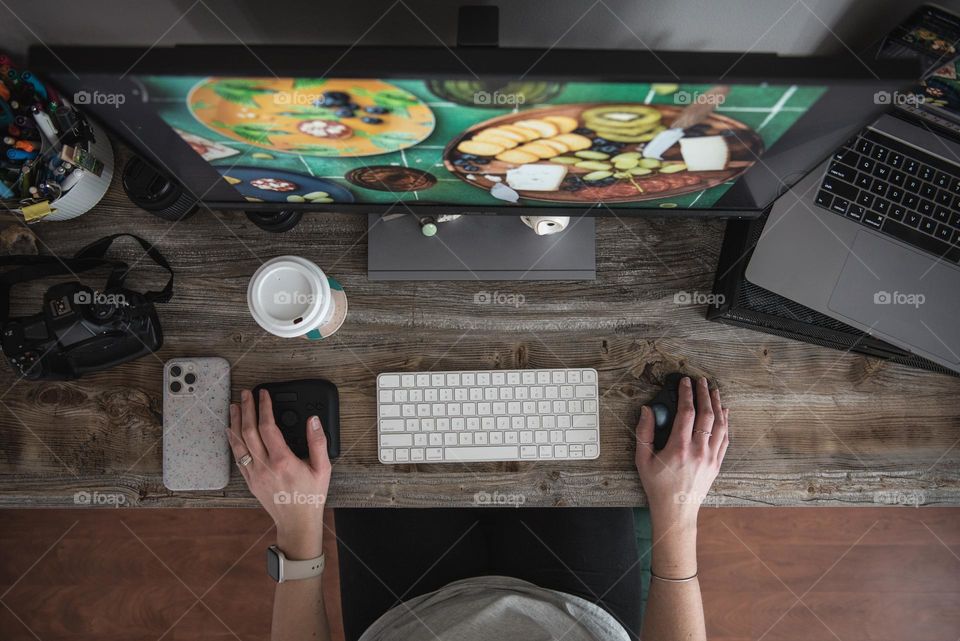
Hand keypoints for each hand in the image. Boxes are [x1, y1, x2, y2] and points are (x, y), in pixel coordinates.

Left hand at [227, 389, 331, 558]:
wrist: (297, 522)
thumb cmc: (311, 496)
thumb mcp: (323, 468)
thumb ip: (318, 442)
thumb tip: (313, 420)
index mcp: (282, 460)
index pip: (268, 426)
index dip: (264, 407)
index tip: (264, 394)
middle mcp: (264, 466)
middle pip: (249, 431)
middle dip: (246, 409)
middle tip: (246, 394)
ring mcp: (254, 474)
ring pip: (238, 443)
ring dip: (235, 422)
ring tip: (233, 407)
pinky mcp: (249, 481)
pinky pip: (237, 457)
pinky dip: (233, 441)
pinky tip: (232, 431)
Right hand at [635, 376, 728, 531]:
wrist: (676, 511)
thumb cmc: (657, 486)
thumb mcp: (642, 460)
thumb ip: (644, 433)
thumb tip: (647, 410)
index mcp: (679, 448)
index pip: (686, 413)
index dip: (687, 394)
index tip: (685, 382)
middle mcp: (698, 451)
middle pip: (706, 415)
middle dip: (704, 394)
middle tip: (702, 381)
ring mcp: (710, 457)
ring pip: (719, 425)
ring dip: (717, 405)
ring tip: (714, 392)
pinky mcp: (717, 463)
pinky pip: (725, 438)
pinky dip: (725, 423)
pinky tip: (723, 413)